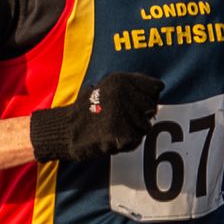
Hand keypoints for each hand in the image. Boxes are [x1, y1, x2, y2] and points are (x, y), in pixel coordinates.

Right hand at [27, 72, 162, 162]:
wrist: (65, 131)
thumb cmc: (87, 112)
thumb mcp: (105, 89)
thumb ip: (130, 88)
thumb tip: (158, 90)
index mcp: (120, 79)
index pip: (156, 88)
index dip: (147, 99)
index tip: (134, 105)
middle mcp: (122, 93)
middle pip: (152, 109)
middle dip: (140, 118)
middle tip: (118, 120)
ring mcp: (122, 113)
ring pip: (145, 127)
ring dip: (132, 132)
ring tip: (111, 129)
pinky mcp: (121, 133)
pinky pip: (135, 141)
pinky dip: (125, 144)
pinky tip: (110, 139)